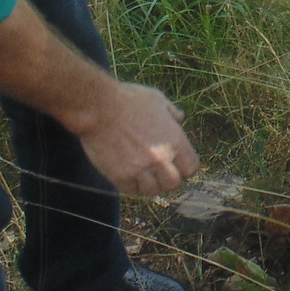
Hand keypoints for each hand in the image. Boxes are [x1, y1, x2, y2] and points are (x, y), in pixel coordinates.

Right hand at [74, 82, 201, 196]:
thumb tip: (180, 117)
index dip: (183, 169)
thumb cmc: (128, 99)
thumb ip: (171, 112)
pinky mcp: (120, 176)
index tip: (175, 166)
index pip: (191, 168)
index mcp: (175, 141)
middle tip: (157, 173)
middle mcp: (161, 159)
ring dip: (149, 185)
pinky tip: (127, 174)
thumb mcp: (157, 99)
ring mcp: (141, 169)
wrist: (98, 107)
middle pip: (174, 183)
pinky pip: (131, 190)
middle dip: (167, 179)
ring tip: (142, 175)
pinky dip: (131, 185)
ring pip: (153, 191)